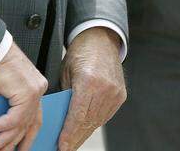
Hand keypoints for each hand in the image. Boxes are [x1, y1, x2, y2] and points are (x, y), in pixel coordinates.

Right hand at [0, 41, 47, 150]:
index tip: (20, 150)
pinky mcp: (27, 92)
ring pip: (20, 124)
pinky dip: (1, 126)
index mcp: (36, 89)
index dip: (27, 137)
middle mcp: (39, 90)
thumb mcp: (2, 92)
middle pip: (29, 124)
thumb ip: (5, 108)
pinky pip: (15, 118)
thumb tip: (0, 129)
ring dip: (3, 140)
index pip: (35, 119)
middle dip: (14, 143)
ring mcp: (35, 91)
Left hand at [58, 27, 125, 149]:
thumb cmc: (80, 54)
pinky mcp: (121, 95)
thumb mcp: (66, 73)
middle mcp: (105, 88)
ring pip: (97, 122)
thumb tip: (59, 121)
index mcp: (90, 81)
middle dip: (75, 138)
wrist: (101, 40)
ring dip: (84, 134)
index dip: (69, 134)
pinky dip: (94, 124)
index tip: (61, 147)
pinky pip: (105, 115)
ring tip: (71, 144)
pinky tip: (84, 131)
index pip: (78, 116)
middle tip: (64, 149)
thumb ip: (65, 96)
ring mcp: (115, 93)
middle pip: (88, 122)